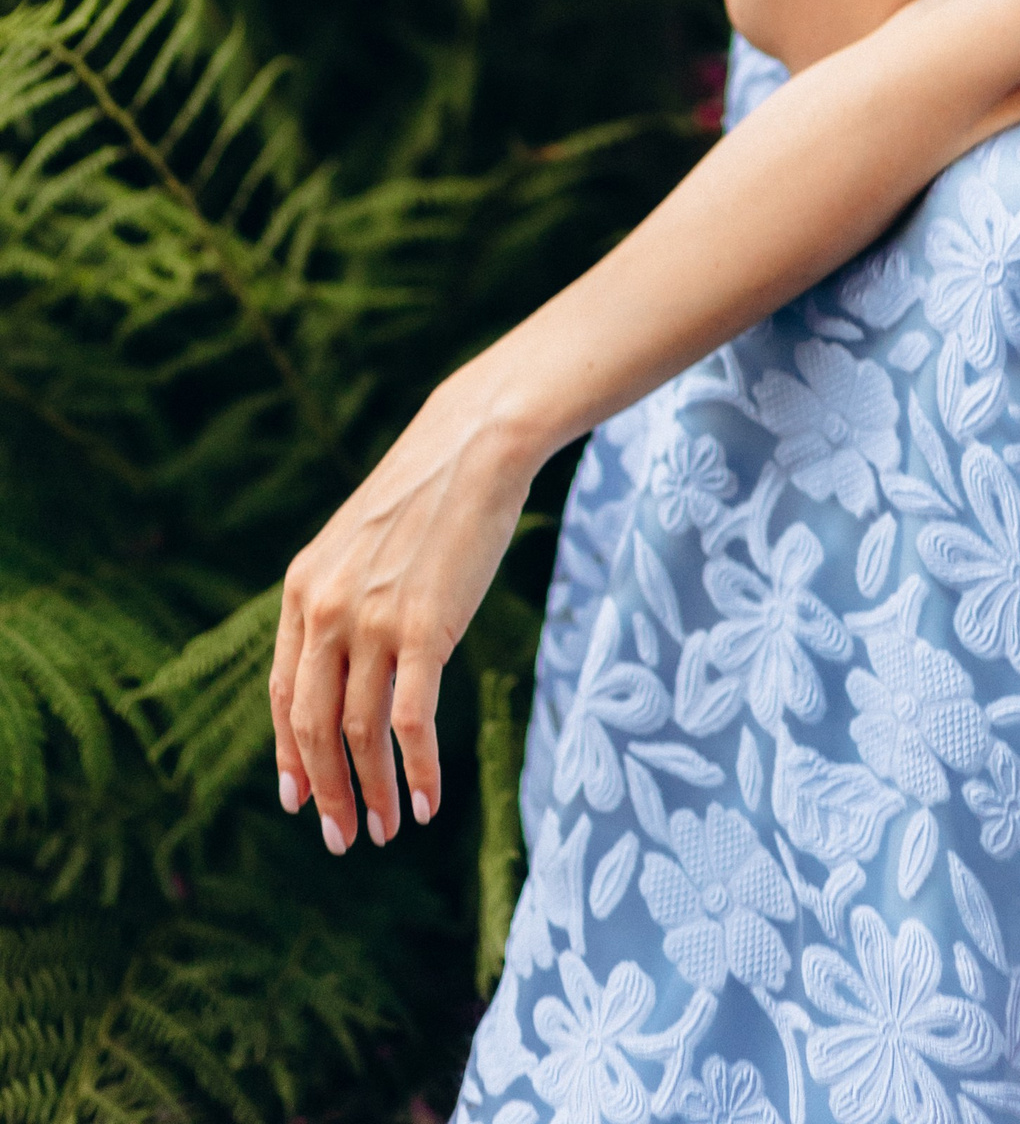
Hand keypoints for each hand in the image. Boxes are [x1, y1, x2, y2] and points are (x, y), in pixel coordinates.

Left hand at [269, 360, 533, 852]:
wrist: (475, 444)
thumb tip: (345, 661)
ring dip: (373, 793)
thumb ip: (341, 597)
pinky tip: (431, 801)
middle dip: (326, 792)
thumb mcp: (360, 541)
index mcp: (302, 589)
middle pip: (313, 727)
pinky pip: (412, 723)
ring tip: (389, 829)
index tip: (301, 800)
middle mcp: (325, 610)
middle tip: (342, 837)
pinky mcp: (425, 630)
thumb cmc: (428, 491)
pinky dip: (419, 770)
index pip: (284, 694)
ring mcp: (373, 622)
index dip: (289, 755)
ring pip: (359, 734)